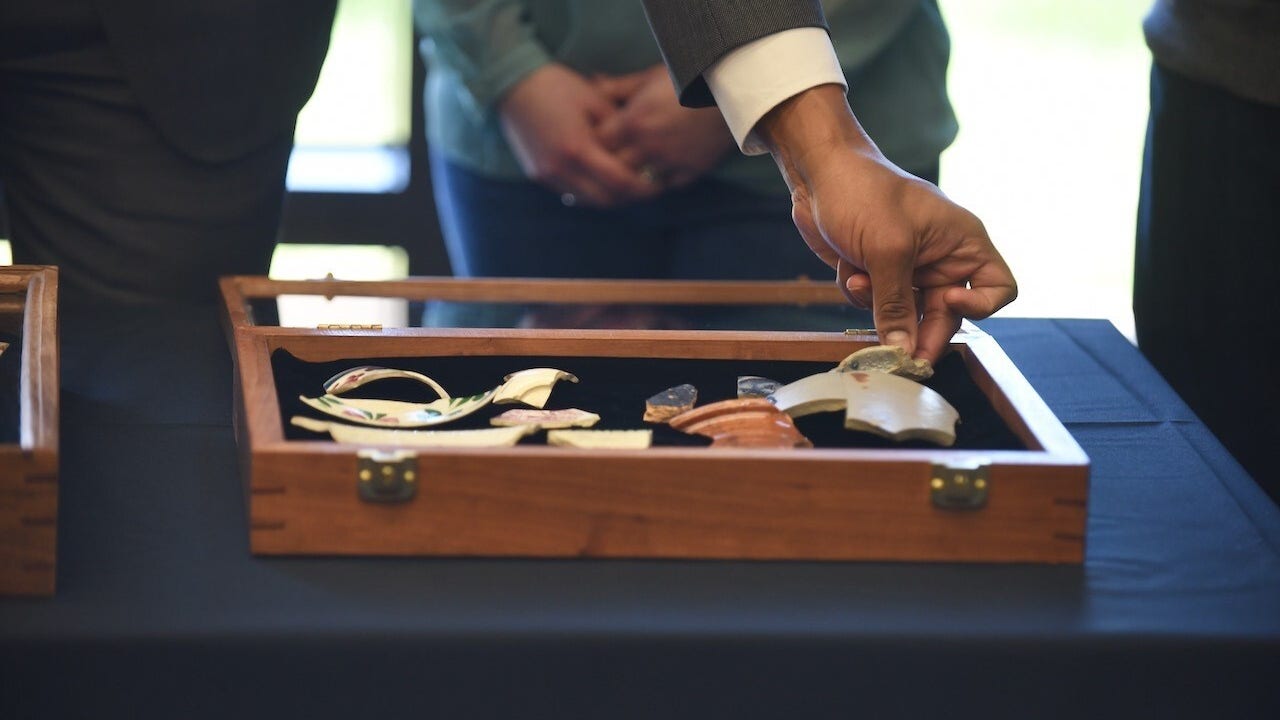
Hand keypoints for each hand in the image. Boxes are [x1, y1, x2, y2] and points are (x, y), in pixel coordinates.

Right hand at [499, 64, 657, 206]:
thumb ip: (618, 128)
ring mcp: (547, 175)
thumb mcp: (595, 100)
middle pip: (605, 200)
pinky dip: (590, 193)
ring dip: (610, 198)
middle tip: (648, 189)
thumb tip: (642, 148)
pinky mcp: (538, 175)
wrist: (512, 84)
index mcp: (577, 148)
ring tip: (627, 187)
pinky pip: (571, 194)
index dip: (643, 187)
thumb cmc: (556, 85)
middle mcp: (560, 168)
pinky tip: (602, 182)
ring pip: (588, 201)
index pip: (619, 182)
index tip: (658, 183)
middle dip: (630, 198)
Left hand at [592, 64, 735, 188]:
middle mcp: (648, 146)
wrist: (733, 88)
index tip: (592, 139)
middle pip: (612, 168)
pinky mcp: (690, 172)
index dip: (592, 143)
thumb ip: (618, 86)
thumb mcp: (649, 77)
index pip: (597, 144)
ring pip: (637, 184)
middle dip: (607, 165)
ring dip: (631, 178)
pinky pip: (665, 186)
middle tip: (605, 160)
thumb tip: (592, 83)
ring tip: (627, 172)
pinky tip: (654, 174)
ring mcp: (669, 162)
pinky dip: (658, 182)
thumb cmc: (688, 77)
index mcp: (633, 122)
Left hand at [757, 85, 1016, 363]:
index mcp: (962, 242)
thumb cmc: (862, 192)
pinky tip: (846, 269)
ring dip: (880, 306)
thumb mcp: (886, 250)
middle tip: (899, 358)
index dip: (980, 307)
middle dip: (919, 332)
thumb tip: (903, 350)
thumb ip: (896, 305)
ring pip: (907, 314)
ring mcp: (910, 267)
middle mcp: (942, 258)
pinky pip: (877, 305)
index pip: (998, 288)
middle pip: (947, 315)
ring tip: (859, 278)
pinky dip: (861, 293)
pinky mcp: (878, 273)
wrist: (818, 173)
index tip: (948, 305)